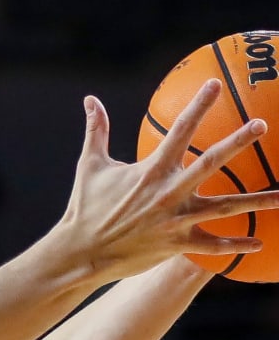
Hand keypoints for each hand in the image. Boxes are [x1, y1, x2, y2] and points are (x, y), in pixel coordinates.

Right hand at [58, 82, 278, 281]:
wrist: (79, 254)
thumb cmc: (84, 210)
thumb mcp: (89, 167)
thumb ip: (96, 130)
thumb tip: (90, 100)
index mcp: (151, 170)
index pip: (180, 130)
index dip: (199, 104)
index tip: (215, 84)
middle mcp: (169, 193)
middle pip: (211, 162)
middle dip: (238, 141)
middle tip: (262, 124)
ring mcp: (176, 220)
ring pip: (225, 207)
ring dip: (258, 200)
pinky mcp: (176, 244)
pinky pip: (213, 246)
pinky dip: (236, 245)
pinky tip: (259, 242)